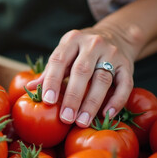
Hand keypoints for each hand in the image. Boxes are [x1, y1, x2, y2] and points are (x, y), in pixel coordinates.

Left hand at [28, 26, 142, 127]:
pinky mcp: (128, 64)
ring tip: (82, 121)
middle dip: (73, 97)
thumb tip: (28, 88)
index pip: (59, 60)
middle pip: (82, 71)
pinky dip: (116, 100)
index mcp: (72, 40)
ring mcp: (112, 53)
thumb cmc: (81, 52)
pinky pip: (125, 84)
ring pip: (102, 79)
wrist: (117, 36)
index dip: (52, 80)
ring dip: (92, 103)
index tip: (48, 101)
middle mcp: (93, 44)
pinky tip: (107, 114)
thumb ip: (49, 71)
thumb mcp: (65, 54)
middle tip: (66, 118)